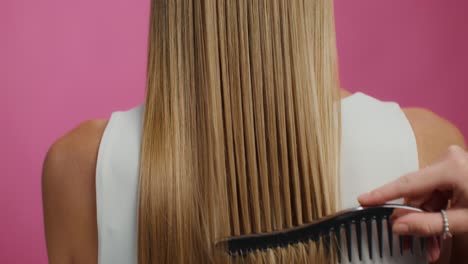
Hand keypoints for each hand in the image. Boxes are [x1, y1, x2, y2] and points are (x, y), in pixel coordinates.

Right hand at [358, 145, 467, 260]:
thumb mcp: (464, 220)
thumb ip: (428, 224)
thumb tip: (397, 225)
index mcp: (451, 166)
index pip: (408, 182)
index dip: (383, 193)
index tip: (362, 200)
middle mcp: (450, 160)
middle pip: (419, 192)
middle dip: (415, 220)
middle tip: (407, 242)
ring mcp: (455, 165)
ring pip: (429, 197)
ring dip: (428, 222)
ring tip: (433, 249)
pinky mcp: (460, 173)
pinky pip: (441, 195)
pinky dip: (439, 215)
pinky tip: (441, 236)